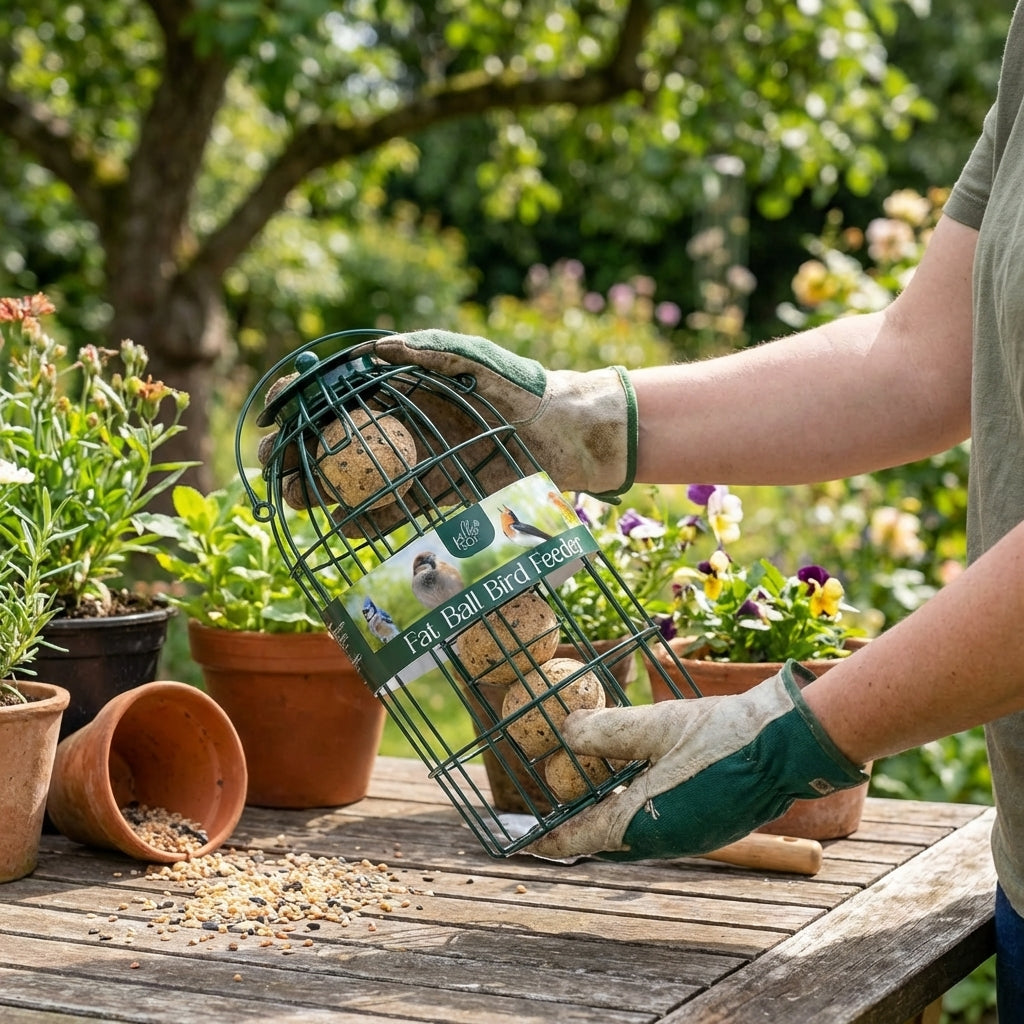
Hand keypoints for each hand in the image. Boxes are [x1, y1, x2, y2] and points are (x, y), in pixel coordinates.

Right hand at [256, 331, 637, 523]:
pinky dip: (366, 521)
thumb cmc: (525, 387)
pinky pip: (393, 511)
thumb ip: (430, 353)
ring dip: (321, 492)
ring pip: (356, 480)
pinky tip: (341, 527)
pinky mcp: (436, 496)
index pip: (338, 393)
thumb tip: (372, 350)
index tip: (274, 414)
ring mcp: (415, 463)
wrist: (568, 435)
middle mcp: (401, 427)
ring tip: (296, 503)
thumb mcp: (478, 361)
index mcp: (402, 388)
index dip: (301, 402)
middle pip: (336, 441)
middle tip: (273, 470)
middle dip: (298, 454)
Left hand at [528, 662, 867, 860]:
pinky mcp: (710, 824)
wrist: (791, 744)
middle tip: (550, 806)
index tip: (523, 838)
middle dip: (576, 824)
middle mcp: (664, 842)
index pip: (580, 839)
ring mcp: (690, 837)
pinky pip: (658, 824)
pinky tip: (633, 781)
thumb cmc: (723, 734)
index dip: (548, 837)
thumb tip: (564, 731)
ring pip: (632, 833)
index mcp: (644, 826)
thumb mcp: (655, 725)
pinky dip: (635, 808)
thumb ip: (605, 731)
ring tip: (586, 792)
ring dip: (607, 814)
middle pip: (604, 839)